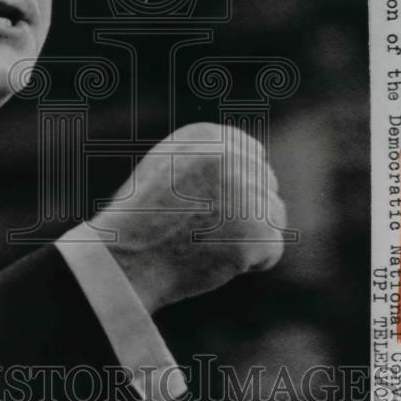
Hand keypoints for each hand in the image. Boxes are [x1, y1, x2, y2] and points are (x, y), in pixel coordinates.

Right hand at [92, 122, 286, 312]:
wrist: (126, 261)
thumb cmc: (142, 219)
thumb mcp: (167, 167)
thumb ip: (209, 157)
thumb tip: (256, 159)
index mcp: (208, 137)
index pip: (253, 156)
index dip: (237, 186)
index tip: (212, 205)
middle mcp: (231, 158)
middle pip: (266, 186)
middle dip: (245, 211)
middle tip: (204, 230)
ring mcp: (247, 195)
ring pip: (274, 217)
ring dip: (250, 236)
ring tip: (207, 243)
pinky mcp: (258, 233)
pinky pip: (271, 251)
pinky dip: (250, 263)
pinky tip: (215, 260)